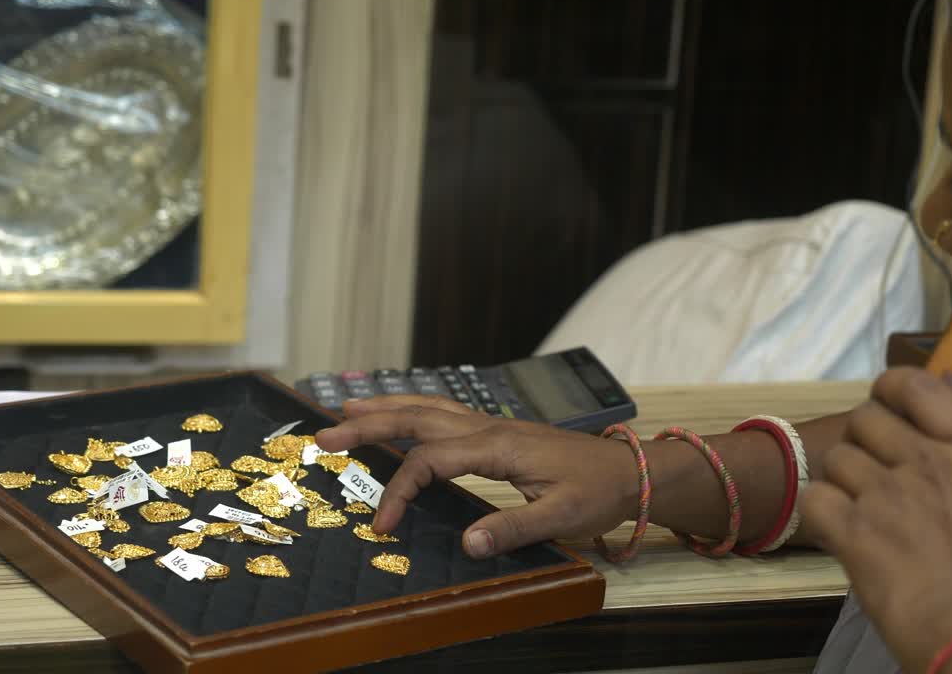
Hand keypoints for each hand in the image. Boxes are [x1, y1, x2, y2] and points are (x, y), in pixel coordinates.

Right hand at [315, 395, 640, 558]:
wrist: (628, 470)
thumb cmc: (597, 491)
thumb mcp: (562, 516)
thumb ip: (514, 528)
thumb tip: (467, 544)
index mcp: (497, 446)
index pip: (430, 461)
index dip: (400, 491)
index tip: (383, 525)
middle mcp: (487, 428)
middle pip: (416, 418)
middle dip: (367, 424)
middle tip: (323, 435)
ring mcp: (490, 425)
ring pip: (427, 407)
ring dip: (385, 408)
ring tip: (346, 410)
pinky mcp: (495, 431)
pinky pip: (442, 413)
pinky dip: (411, 411)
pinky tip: (399, 415)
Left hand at [799, 368, 951, 672]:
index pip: (918, 386)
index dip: (893, 389)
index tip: (890, 405)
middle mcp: (925, 462)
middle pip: (865, 418)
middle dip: (863, 441)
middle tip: (874, 471)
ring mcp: (884, 493)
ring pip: (837, 458)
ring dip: (842, 481)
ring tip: (859, 510)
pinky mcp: (849, 527)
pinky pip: (815, 498)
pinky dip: (822, 514)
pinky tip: (840, 533)